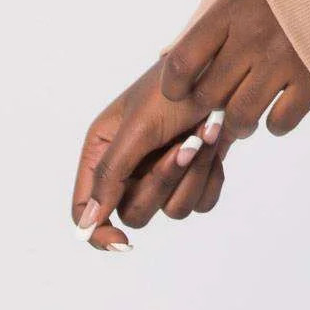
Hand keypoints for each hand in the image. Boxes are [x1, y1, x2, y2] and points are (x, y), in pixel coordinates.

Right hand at [72, 60, 232, 251]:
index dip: (97, 232)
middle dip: (165, 181)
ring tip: (208, 133)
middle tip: (188, 143)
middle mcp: (128, 166)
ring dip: (195, 174)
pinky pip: (201, 202)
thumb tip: (86, 225)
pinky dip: (211, 178)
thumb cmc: (175, 88)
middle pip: (135, 213)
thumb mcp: (137, 127)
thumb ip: (110, 174)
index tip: (122, 242)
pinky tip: (216, 145)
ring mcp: (162, 172)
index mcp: (102, 150)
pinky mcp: (194, 174)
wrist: (224, 68)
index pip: (84, 209)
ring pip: (173, 210)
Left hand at [158, 0, 309, 142]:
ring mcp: (284, 61)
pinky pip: (279, 123)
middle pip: (208, 96)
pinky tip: (279, 109)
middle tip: (221, 104)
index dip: (175, 87)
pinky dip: (275, 124)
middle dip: (209, 109)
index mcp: (232, 10)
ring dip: (239, 125)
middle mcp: (253, 37)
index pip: (182, 61)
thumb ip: (219, 25)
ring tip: (245, 117)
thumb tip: (187, 66)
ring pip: (240, 118)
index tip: (182, 93)